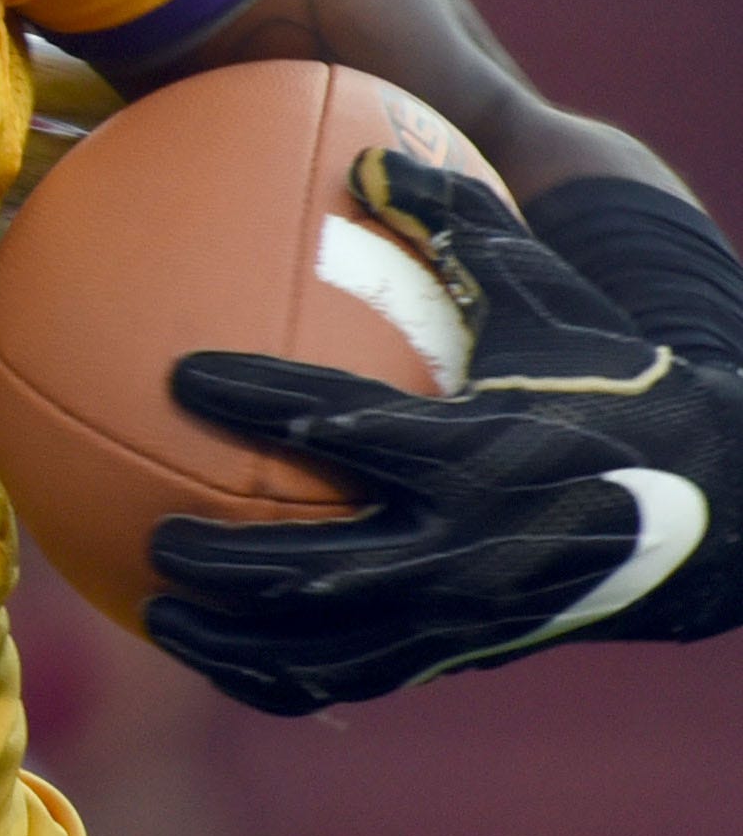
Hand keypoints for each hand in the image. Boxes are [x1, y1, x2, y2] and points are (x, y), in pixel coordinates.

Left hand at [141, 151, 742, 714]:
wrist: (720, 505)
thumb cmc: (616, 382)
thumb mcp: (550, 297)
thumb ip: (460, 224)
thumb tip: (366, 154)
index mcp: (478, 449)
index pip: (346, 425)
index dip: (258, 400)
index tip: (180, 372)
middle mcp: (466, 545)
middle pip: (312, 568)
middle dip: (221, 556)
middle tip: (150, 530)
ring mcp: (464, 614)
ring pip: (326, 649)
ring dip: (235, 640)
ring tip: (158, 613)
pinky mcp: (467, 653)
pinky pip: (356, 680)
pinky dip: (280, 679)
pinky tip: (219, 656)